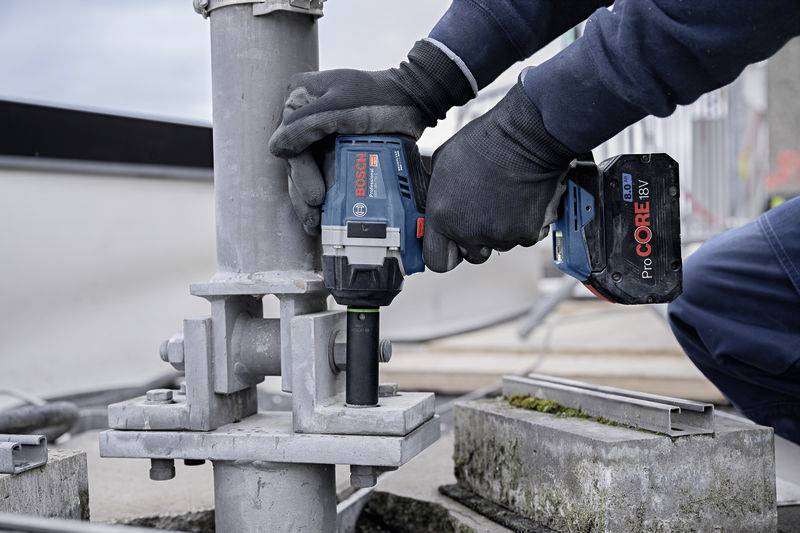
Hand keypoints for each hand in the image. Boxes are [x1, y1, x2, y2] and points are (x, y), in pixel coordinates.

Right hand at [269, 39, 474, 234]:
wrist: (411, 99)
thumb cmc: (378, 96)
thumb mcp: (339, 106)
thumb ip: (305, 124)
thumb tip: (275, 149)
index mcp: (298, 97)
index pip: (290, 142)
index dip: (300, 173)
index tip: (314, 197)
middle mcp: (304, 116)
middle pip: (296, 161)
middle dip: (302, 192)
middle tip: (314, 216)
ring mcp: (319, 133)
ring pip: (307, 171)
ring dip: (307, 199)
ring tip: (314, 223)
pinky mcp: (335, 147)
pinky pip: (323, 172)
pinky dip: (323, 193)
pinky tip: (323, 214)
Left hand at [423, 82, 576, 271]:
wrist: (525, 137)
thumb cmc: (484, 143)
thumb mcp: (442, 163)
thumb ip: (437, 194)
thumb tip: (437, 204)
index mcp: (442, 216)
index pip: (437, 260)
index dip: (446, 254)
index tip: (451, 247)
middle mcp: (468, 231)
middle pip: (472, 255)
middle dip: (476, 240)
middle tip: (484, 214)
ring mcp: (499, 235)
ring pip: (498, 245)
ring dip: (500, 229)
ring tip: (503, 197)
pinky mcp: (526, 233)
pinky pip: (522, 238)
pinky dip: (523, 224)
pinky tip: (520, 199)